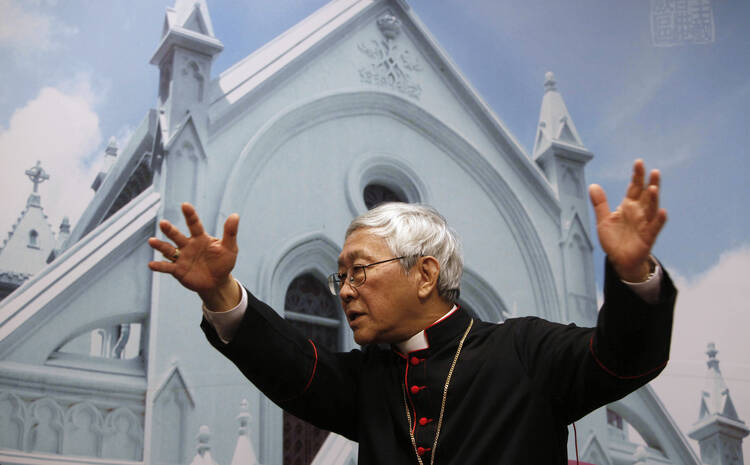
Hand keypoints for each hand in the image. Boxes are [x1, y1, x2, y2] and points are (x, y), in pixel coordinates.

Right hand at [148, 203, 240, 309]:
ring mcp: (181, 257)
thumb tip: (235, 215)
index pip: (194, 224)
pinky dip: (159, 266)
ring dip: (160, 246)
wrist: (217, 282)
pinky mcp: (178, 270)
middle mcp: (188, 245)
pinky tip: (151, 264)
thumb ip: (230, 233)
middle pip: (177, 236)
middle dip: (170, 230)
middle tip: (163, 223)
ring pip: (168, 250)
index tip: (185, 205)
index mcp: (200, 238)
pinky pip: (167, 267)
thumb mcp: (230, 248)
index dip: (190, 215)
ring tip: (152, 241)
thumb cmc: (223, 262)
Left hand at [589, 159, 666, 281]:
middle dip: (650, 183)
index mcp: (628, 206)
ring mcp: (645, 224)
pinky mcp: (648, 237)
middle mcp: (639, 212)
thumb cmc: (614, 239)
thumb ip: (600, 203)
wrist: (619, 260)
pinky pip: (655, 227)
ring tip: (654, 188)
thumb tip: (593, 185)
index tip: (639, 162)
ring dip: (653, 199)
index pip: (634, 188)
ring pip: (651, 209)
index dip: (637, 176)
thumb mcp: (603, 220)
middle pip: (646, 195)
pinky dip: (659, 220)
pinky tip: (662, 212)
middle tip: (653, 171)